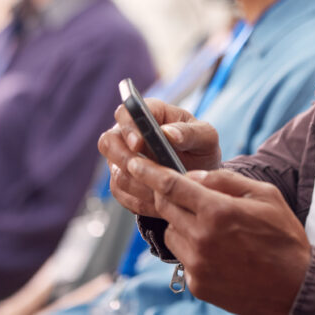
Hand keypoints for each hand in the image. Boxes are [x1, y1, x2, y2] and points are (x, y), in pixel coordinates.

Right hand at [98, 98, 221, 216]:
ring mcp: (122, 159)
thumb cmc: (202, 149)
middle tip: (146, 172)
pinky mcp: (122, 182)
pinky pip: (121, 193)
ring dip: (139, 184)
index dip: (128, 127)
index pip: (125, 112)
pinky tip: (160, 202)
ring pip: (116, 172)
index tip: (138, 144)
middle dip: (125, 159)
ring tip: (164, 191)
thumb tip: (168, 133)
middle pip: (108, 142)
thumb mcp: (206, 137)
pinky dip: (140, 200)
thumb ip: (190, 133)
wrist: (200, 176)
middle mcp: (129, 134)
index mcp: (149, 113)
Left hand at [126, 158, 309, 314]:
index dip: (149, 171)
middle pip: (165, 207)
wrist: (294, 287)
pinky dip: (192, 246)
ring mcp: (197, 264)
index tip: (134, 163)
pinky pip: (183, 256)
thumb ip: (226, 181)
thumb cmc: (283, 237)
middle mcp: (202, 238)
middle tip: (179, 189)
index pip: (171, 185)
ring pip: (171, 231)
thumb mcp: (265, 195)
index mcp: (218, 211)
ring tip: (209, 224)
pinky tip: (217, 248)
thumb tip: (195, 176)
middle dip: (165, 193)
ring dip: (180, 221)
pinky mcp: (197, 283)